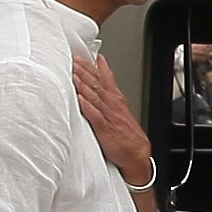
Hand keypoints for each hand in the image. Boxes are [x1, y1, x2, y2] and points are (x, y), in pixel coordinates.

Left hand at [72, 52, 156, 189]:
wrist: (137, 154)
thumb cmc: (126, 134)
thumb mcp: (119, 110)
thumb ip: (109, 95)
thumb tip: (101, 81)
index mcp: (116, 101)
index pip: (104, 79)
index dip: (93, 67)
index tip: (83, 56)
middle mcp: (112, 106)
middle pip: (98, 85)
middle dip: (86, 71)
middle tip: (76, 60)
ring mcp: (109, 117)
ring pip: (96, 97)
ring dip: (85, 85)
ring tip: (75, 74)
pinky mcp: (105, 130)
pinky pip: (95, 116)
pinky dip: (88, 106)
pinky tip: (80, 98)